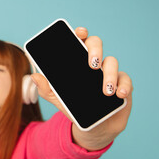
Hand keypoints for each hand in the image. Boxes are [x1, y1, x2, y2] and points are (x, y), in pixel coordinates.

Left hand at [31, 27, 132, 149]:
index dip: (80, 33)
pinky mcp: (122, 83)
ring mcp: (108, 72)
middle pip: (96, 45)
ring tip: (105, 91)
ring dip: (108, 74)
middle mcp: (93, 62)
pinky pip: (125, 79)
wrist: (92, 126)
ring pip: (112, 62)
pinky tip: (119, 94)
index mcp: (77, 61)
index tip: (80, 32)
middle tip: (91, 64)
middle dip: (95, 50)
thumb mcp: (57, 98)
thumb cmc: (74, 106)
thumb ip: (45, 88)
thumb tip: (34, 76)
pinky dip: (123, 86)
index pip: (79, 41)